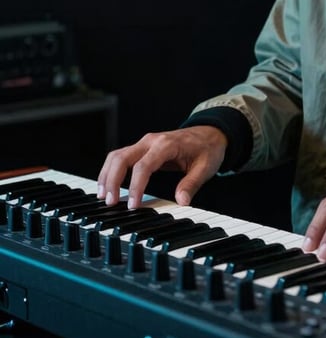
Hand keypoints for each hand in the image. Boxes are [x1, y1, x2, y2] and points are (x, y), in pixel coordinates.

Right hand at [96, 126, 226, 208]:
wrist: (210, 132)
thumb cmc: (207, 148)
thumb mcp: (206, 167)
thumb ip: (192, 184)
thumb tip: (181, 201)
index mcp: (167, 144)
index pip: (144, 165)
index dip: (135, 186)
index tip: (133, 205)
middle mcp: (152, 141)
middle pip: (122, 157)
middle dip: (112, 180)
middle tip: (110, 202)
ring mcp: (145, 143)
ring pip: (117, 156)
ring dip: (107, 175)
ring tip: (104, 196)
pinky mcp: (142, 147)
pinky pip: (120, 157)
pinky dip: (111, 171)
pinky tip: (107, 186)